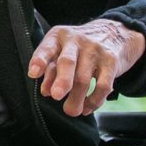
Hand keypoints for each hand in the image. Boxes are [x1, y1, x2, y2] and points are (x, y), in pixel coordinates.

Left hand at [28, 19, 144, 116]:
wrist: (112, 33)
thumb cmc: (77, 47)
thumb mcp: (60, 50)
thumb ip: (50, 70)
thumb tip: (46, 92)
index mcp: (58, 36)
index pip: (46, 48)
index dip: (39, 61)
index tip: (33, 74)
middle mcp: (76, 40)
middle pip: (67, 62)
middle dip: (62, 81)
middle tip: (56, 96)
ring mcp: (95, 50)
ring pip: (84, 78)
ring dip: (77, 98)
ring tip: (71, 111)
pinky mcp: (111, 62)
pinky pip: (103, 85)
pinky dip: (94, 100)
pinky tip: (87, 108)